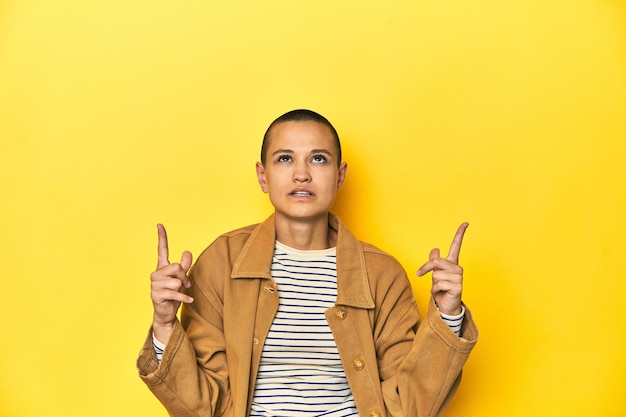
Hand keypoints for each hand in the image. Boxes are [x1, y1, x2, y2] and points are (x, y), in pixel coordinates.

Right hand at [150, 224, 192, 342]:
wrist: (166, 313)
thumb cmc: (173, 294)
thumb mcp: (181, 279)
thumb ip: (184, 266)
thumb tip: (187, 252)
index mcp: (162, 268)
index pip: (162, 250)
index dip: (162, 237)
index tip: (160, 225)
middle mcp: (156, 274)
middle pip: (176, 267)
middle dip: (183, 276)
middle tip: (184, 285)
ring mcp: (154, 284)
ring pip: (176, 280)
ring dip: (182, 288)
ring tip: (179, 293)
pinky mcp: (156, 295)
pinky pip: (176, 293)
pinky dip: (184, 297)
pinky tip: (189, 300)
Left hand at [416, 223, 468, 315]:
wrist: (446, 306)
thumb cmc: (441, 289)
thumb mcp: (435, 273)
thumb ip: (435, 262)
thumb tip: (435, 249)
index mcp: (452, 263)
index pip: (456, 246)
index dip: (460, 234)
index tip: (466, 223)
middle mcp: (457, 268)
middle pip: (436, 262)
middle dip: (425, 269)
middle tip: (420, 274)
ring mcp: (459, 277)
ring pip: (436, 275)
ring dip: (432, 283)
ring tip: (439, 288)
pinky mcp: (458, 287)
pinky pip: (439, 284)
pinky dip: (435, 290)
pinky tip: (442, 293)